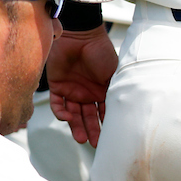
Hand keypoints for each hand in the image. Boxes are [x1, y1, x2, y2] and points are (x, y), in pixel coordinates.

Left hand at [47, 26, 117, 146]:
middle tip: (94, 144)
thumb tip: (124, 113)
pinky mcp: (57, 85)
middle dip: (91, 131)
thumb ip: (115, 93)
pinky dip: (60, 112)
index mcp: (102, 92)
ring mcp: (72, 90)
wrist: (81, 36)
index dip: (106, 126)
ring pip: (73, 114)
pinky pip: (57, 103)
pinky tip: (66, 117)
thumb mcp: (114, 75)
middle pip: (88, 117)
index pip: (104, 113)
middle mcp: (87, 94)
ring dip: (76, 126)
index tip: (109, 139)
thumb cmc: (101, 53)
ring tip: (81, 138)